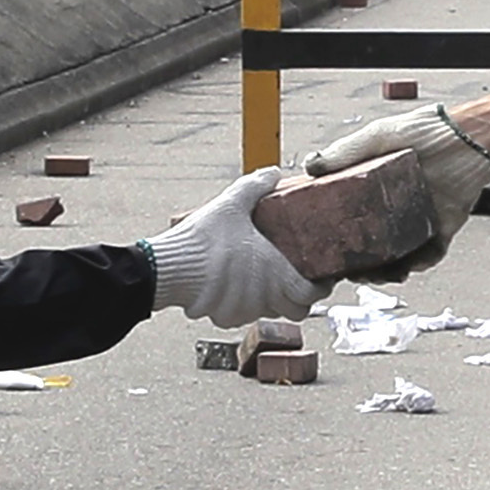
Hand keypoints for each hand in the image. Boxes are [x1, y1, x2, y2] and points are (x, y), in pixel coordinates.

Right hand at [146, 168, 323, 324]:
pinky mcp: (224, 318)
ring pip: (269, 312)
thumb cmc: (205, 240)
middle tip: (295, 280)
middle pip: (297, 311)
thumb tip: (273, 172)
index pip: (313, 294)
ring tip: (260, 277)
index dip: (321, 288)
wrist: (169, 268)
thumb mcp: (232, 204)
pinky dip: (241, 304)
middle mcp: (265, 298)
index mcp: (277, 274)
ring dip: (269, 299)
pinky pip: (241, 315)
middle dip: (299, 298)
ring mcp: (245, 311)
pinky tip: (232, 285)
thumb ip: (256, 186)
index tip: (320, 278)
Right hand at [301, 103, 489, 269]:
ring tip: (374, 275)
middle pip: (373, 244)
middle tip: (350, 271)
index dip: (339, 238)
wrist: (467, 136)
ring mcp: (420, 219)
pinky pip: (431, 254)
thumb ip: (344, 152)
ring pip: (399, 256)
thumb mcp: (377, 138)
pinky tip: (406, 268)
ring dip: (386, 271)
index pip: (352, 219)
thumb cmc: (424, 129)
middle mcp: (396, 208)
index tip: (325, 252)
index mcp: (377, 190)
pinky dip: (419, 263)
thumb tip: (309, 167)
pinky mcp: (443, 227)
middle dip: (360, 263)